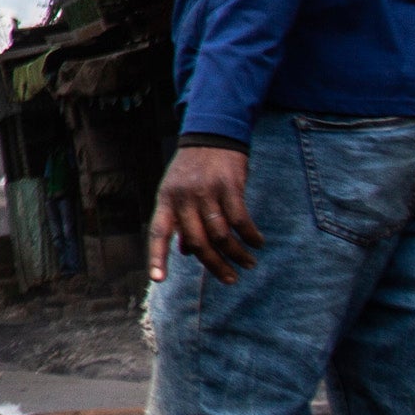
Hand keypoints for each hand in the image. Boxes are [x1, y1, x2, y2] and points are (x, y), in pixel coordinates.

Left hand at [148, 143, 261, 283]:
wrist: (211, 134)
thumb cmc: (192, 168)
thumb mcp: (176, 191)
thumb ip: (180, 221)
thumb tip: (185, 253)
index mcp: (166, 200)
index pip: (159, 232)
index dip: (157, 256)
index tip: (158, 279)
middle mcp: (183, 198)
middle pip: (198, 242)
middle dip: (215, 265)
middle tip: (230, 279)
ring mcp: (206, 192)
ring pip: (221, 234)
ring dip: (237, 253)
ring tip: (248, 263)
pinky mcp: (229, 186)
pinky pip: (240, 219)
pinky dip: (250, 235)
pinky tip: (257, 242)